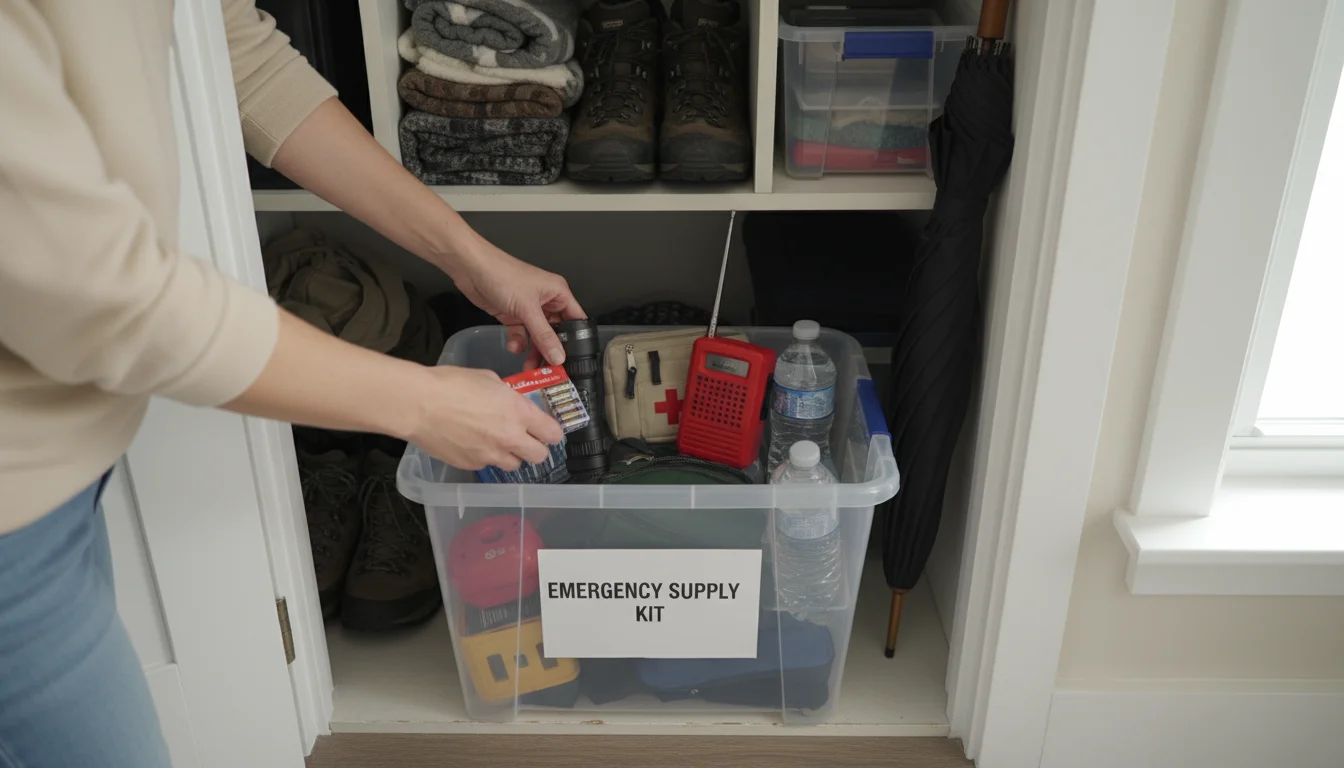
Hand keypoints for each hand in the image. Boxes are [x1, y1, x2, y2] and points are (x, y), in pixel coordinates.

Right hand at [408, 366, 563, 471]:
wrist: (419, 404)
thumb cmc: (450, 384)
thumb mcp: (488, 379)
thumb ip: (507, 394)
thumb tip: (510, 400)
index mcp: (519, 412)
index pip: (553, 433)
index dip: (552, 432)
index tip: (547, 430)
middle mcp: (510, 438)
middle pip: (540, 456)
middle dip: (536, 448)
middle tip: (526, 439)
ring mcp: (491, 455)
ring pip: (514, 465)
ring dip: (510, 455)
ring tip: (496, 442)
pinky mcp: (472, 465)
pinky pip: (487, 465)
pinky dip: (485, 457)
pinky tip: (472, 443)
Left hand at [449, 239, 585, 368]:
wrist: (471, 269)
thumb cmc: (502, 275)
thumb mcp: (527, 309)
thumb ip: (543, 336)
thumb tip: (558, 356)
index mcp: (557, 292)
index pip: (575, 320)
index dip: (575, 340)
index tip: (572, 359)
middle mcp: (545, 301)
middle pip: (555, 332)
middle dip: (551, 350)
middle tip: (551, 369)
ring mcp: (529, 309)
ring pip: (537, 337)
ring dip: (533, 351)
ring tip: (530, 366)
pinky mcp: (513, 316)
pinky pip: (521, 335)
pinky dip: (517, 343)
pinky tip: (512, 345)